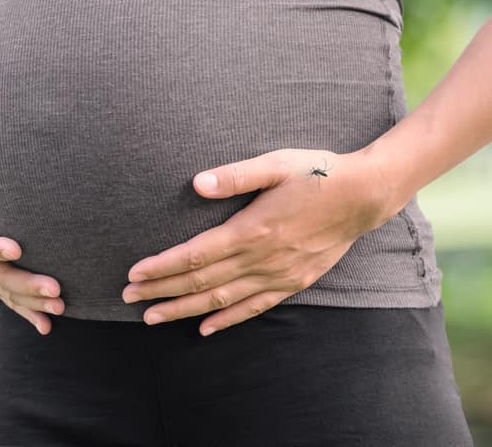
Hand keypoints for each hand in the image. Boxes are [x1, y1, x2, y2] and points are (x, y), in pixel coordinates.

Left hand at [121, 148, 393, 335]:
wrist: (364, 196)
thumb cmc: (317, 173)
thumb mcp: (276, 163)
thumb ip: (235, 175)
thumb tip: (197, 183)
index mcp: (252, 229)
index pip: (195, 256)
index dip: (161, 267)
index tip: (133, 275)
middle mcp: (261, 259)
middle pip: (200, 282)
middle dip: (161, 292)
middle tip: (128, 300)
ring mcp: (277, 275)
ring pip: (221, 300)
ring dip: (184, 310)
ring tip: (153, 318)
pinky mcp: (292, 282)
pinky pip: (253, 308)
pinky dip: (226, 319)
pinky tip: (205, 328)